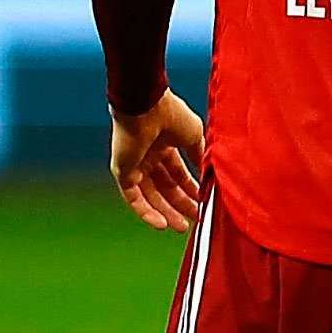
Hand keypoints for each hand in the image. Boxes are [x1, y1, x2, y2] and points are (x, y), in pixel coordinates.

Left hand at [109, 89, 203, 232]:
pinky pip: (133, 198)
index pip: (178, 174)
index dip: (190, 189)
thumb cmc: (172, 115)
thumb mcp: (194, 136)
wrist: (147, 105)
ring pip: (150, 196)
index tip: (204, 202)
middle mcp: (148, 157)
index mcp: (165, 147)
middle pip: (165, 188)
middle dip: (180, 204)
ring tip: (181, 227)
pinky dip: (146, 212)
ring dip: (165, 212)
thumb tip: (208, 172)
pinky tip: (162, 224)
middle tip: (195, 219)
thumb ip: (199, 155)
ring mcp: (134, 165)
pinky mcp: (122, 172)